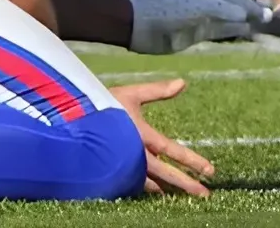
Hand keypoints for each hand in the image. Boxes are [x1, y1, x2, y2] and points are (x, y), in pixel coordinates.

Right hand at [107, 79, 213, 196]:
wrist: (69, 118)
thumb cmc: (102, 103)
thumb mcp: (131, 94)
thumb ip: (157, 91)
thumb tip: (183, 83)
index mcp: (142, 134)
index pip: (172, 150)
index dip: (192, 161)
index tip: (210, 171)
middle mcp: (134, 154)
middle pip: (165, 174)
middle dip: (186, 184)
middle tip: (205, 194)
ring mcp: (123, 165)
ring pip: (150, 182)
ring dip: (167, 189)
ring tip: (181, 197)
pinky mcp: (113, 170)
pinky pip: (133, 183)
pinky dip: (147, 189)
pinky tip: (156, 193)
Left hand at [126, 0, 262, 53]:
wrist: (141, 26)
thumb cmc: (169, 11)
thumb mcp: (199, 7)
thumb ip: (223, 10)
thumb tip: (244, 15)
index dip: (250, 4)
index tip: (266, 12)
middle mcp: (205, 0)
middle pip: (232, 5)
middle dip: (250, 11)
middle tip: (268, 18)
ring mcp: (201, 16)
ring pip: (227, 18)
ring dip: (243, 21)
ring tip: (261, 25)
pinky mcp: (196, 31)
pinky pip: (219, 30)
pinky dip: (232, 30)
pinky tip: (245, 31)